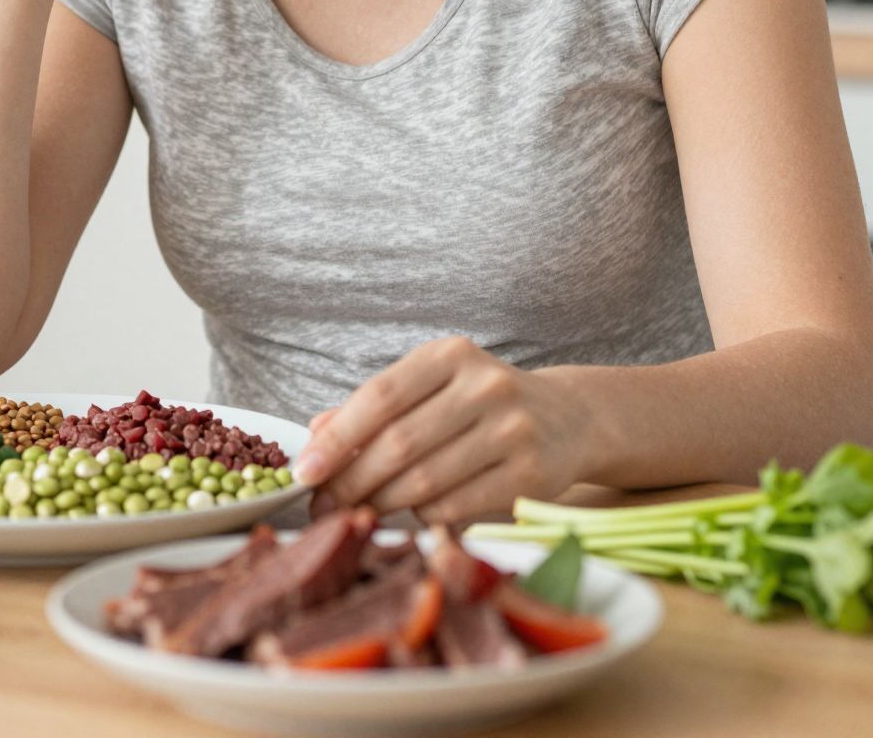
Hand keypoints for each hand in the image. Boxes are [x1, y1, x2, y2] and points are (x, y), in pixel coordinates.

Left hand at [294, 337, 590, 526]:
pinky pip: (455, 507)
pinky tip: (410, 514)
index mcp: (450, 356)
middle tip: (321, 506)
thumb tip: (315, 433)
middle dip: (351, 481)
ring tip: (357, 513)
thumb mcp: (430, 387)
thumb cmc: (479, 403)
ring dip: (381, 505)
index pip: (380, 397)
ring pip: (425, 482)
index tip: (304, 471)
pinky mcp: (530, 475)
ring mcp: (512, 431)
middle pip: (399, 444)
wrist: (568, 419)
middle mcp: (485, 386)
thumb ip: (373, 407)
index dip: (337, 439)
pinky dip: (422, 516)